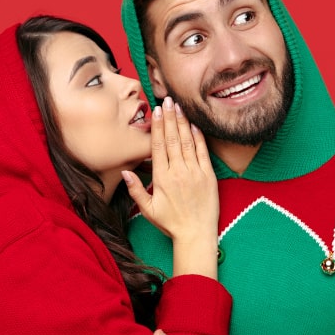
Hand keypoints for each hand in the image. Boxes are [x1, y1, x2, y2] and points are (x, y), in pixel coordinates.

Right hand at [121, 97, 217, 276]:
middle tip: (167, 100)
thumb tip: (125, 172)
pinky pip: (203, 152)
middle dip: (170, 118)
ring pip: (188, 142)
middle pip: (173, 139)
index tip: (156, 111)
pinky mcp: (209, 176)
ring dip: (183, 122)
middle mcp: (179, 172)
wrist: (196, 235)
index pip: (159, 146)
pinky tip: (195, 125)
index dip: (158, 127)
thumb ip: (136, 189)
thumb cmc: (171, 223)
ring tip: (179, 107)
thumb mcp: (147, 210)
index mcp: (162, 178)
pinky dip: (199, 137)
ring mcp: (195, 173)